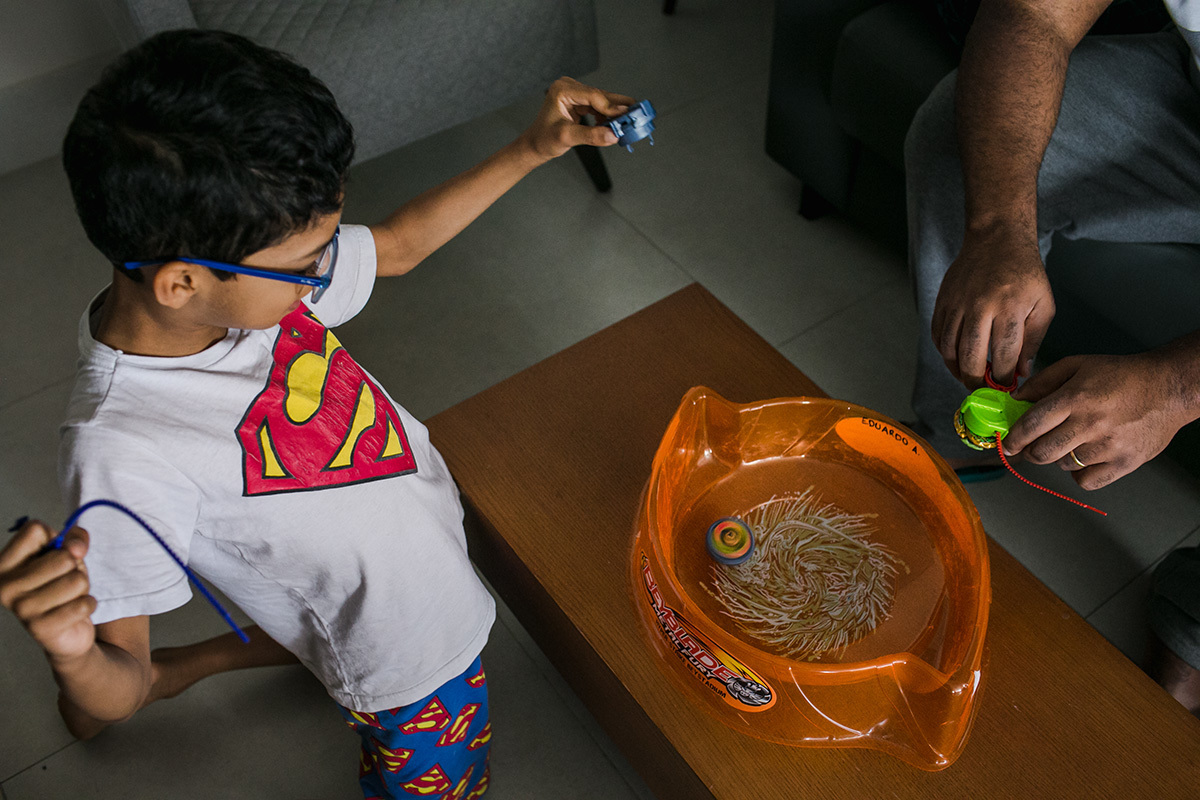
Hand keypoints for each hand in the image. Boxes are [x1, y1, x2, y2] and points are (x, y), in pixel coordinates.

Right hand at [0, 520, 95, 663]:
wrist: (66, 631)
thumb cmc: (61, 586)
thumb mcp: (68, 554)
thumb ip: (74, 539)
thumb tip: (76, 548)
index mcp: (4, 564)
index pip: (35, 530)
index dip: (57, 539)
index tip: (54, 555)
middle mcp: (5, 586)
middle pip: (64, 557)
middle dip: (75, 568)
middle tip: (64, 582)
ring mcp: (22, 609)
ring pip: (77, 581)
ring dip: (82, 588)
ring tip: (68, 597)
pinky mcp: (41, 629)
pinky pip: (83, 604)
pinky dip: (88, 605)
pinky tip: (74, 612)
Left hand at [519, 77, 635, 161]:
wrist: (536, 145)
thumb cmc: (544, 139)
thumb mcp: (567, 138)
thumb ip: (591, 135)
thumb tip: (613, 135)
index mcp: (563, 90)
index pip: (593, 95)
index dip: (611, 106)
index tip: (626, 116)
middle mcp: (569, 87)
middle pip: (601, 95)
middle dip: (618, 107)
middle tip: (638, 113)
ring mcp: (575, 93)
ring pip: (602, 101)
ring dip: (615, 113)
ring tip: (629, 122)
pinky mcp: (580, 101)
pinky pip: (599, 107)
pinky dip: (608, 116)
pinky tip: (614, 125)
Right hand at [931, 226, 1053, 387]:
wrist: (997, 240)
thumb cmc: (1025, 274)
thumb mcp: (1043, 305)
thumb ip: (1034, 341)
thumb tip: (1022, 372)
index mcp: (1009, 308)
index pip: (1004, 356)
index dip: (1005, 378)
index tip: (1007, 386)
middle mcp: (980, 307)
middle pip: (971, 357)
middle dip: (977, 381)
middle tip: (983, 389)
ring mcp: (957, 304)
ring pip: (949, 349)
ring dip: (956, 370)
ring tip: (967, 377)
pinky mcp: (943, 301)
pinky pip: (938, 335)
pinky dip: (944, 352)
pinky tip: (956, 358)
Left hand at [1002, 353, 1196, 488]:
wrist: (1169, 388)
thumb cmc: (1122, 375)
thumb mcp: (1077, 365)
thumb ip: (1042, 381)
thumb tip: (1016, 399)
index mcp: (1075, 398)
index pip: (1031, 425)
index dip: (1012, 438)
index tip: (1006, 444)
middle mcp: (1090, 424)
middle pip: (1042, 452)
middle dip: (1029, 452)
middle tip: (1030, 447)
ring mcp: (1108, 446)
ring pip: (1062, 465)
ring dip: (1058, 457)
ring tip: (1071, 440)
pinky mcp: (1124, 463)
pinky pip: (1086, 481)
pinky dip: (1080, 473)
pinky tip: (1085, 457)